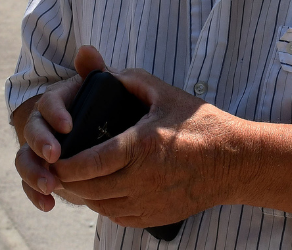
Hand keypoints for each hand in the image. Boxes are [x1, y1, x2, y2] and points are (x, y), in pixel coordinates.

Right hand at [15, 44, 105, 210]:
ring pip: (25, 160)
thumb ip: (95, 71)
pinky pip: (31, 184)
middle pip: (31, 133)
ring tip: (51, 186)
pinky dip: (35, 194)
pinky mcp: (43, 171)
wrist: (108, 129)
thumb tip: (87, 50)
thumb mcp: (104, 89)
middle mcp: (44, 125)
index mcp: (58, 102)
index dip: (55, 113)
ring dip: (34, 173)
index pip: (48, 103)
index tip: (68, 125)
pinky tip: (48, 204)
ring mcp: (39, 149)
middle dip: (40, 145)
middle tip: (54, 156)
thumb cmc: (106, 105)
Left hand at [49, 64, 246, 228]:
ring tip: (80, 178)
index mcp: (141, 146)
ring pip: (98, 205)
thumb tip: (106, 73)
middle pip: (85, 188)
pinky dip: (104, 204)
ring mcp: (148, 202)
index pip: (86, 163)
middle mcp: (142, 179)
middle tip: (59, 167)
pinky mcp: (153, 217)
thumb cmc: (204, 126)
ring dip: (83, 193)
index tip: (54, 157)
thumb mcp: (170, 96)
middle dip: (66, 180)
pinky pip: (116, 216)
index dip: (62, 164)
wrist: (236, 162)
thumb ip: (134, 81)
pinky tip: (106, 190)